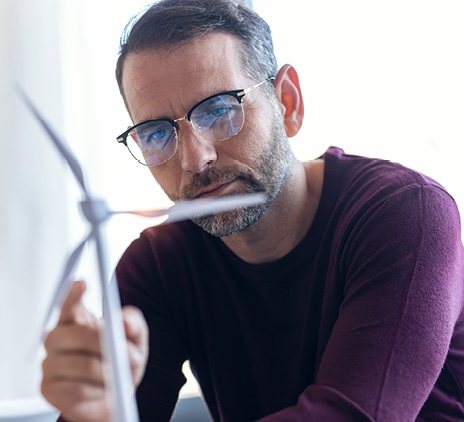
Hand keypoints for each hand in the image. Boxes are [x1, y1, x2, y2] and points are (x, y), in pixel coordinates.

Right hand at [41, 281, 148, 421]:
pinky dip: (95, 392)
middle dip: (108, 345)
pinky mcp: (48, 388)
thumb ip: (134, 324)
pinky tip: (100, 390)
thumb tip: (124, 320)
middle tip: (132, 355)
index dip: (73, 294)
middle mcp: (58, 338)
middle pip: (78, 334)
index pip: (69, 303)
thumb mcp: (136, 339)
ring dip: (107, 372)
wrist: (115, 397)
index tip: (82, 284)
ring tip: (118, 377)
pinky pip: (74, 389)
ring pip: (81, 364)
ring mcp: (50, 362)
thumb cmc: (121, 361)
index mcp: (76, 319)